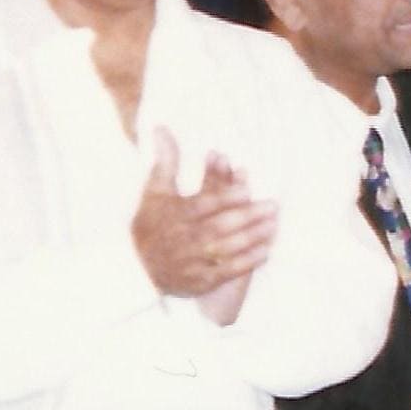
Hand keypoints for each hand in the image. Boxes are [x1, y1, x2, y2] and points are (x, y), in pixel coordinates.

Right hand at [132, 132, 276, 311]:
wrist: (136, 270)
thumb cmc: (150, 225)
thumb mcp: (154, 191)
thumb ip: (165, 161)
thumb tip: (162, 128)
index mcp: (175, 216)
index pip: (203, 205)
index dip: (225, 197)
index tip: (247, 189)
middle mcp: (185, 239)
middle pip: (219, 227)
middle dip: (248, 216)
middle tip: (273, 205)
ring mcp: (193, 262)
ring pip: (227, 248)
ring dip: (252, 237)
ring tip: (274, 225)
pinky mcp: (201, 281)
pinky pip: (227, 271)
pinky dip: (247, 262)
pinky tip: (266, 251)